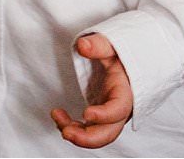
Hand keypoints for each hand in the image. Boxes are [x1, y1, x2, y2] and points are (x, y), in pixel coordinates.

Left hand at [50, 34, 132, 148]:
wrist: (125, 63)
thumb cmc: (120, 55)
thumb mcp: (112, 46)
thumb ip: (99, 45)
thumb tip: (82, 45)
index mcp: (126, 92)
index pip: (119, 109)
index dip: (104, 115)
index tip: (86, 113)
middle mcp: (119, 109)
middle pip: (109, 133)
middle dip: (87, 138)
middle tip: (66, 132)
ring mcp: (109, 117)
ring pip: (96, 136)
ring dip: (76, 135)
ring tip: (58, 119)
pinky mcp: (98, 119)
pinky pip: (86, 130)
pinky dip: (71, 127)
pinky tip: (58, 116)